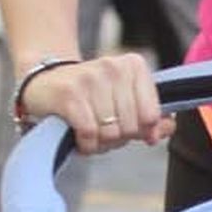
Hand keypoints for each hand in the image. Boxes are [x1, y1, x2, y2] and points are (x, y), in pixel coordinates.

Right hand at [20, 51, 172, 155]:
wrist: (44, 81)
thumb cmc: (92, 98)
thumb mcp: (125, 103)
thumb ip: (151, 118)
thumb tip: (167, 129)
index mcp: (134, 66)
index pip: (152, 115)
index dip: (140, 131)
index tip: (125, 126)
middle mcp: (114, 67)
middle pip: (131, 126)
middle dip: (118, 138)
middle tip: (102, 129)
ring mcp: (91, 79)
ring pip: (111, 133)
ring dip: (100, 143)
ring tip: (89, 132)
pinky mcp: (70, 94)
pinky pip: (91, 134)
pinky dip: (86, 145)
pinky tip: (79, 138)